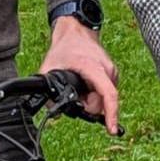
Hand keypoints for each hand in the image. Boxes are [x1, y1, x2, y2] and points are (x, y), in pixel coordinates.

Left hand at [39, 17, 120, 134]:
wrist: (76, 31)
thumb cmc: (66, 46)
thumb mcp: (50, 67)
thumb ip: (47, 89)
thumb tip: (51, 109)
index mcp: (94, 68)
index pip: (108, 94)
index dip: (111, 115)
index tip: (112, 129)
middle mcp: (108, 70)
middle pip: (103, 101)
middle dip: (88, 105)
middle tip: (75, 95)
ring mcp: (111, 72)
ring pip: (103, 98)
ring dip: (90, 99)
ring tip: (79, 85)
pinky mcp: (111, 74)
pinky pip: (104, 92)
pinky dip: (94, 94)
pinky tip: (85, 84)